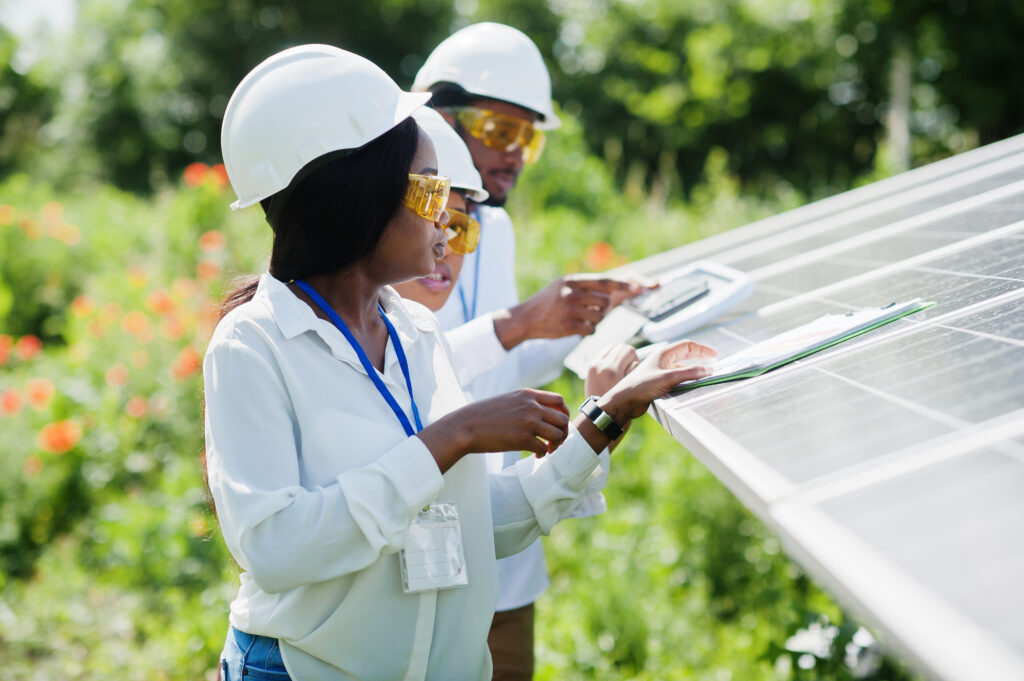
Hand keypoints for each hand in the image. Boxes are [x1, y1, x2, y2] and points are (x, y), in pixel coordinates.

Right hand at [417, 389, 569, 471]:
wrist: (465, 426)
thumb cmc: (484, 415)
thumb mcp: (508, 400)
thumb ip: (527, 403)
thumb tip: (544, 414)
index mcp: (528, 395)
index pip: (559, 401)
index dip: (563, 414)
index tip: (558, 424)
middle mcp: (531, 406)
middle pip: (563, 419)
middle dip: (563, 432)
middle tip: (555, 441)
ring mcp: (528, 422)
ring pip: (558, 434)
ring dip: (556, 444)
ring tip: (547, 449)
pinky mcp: (523, 439)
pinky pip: (544, 448)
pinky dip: (543, 453)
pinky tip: (536, 455)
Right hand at [492, 274, 653, 348]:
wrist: (525, 319)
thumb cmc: (549, 302)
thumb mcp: (564, 286)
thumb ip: (588, 286)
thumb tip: (620, 288)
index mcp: (573, 280)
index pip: (605, 281)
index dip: (624, 285)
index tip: (641, 287)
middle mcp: (572, 293)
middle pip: (606, 302)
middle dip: (603, 308)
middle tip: (588, 310)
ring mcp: (570, 310)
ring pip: (600, 317)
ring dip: (594, 320)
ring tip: (577, 317)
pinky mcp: (569, 326)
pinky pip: (592, 330)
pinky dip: (586, 330)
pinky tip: (572, 327)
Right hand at [583, 343, 639, 450]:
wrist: (604, 416)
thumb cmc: (601, 398)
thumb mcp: (594, 380)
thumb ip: (602, 366)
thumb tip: (614, 355)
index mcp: (595, 365)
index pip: (612, 347)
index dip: (620, 353)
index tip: (623, 361)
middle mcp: (604, 366)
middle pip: (623, 348)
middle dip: (629, 355)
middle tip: (631, 365)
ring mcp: (616, 372)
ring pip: (630, 353)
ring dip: (634, 360)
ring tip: (633, 371)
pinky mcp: (627, 379)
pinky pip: (635, 364)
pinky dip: (637, 368)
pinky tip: (637, 377)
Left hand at [599, 339, 716, 422]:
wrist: (625, 401)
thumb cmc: (641, 386)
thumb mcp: (668, 378)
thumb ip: (689, 373)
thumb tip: (708, 369)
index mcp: (664, 354)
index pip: (687, 345)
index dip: (702, 349)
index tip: (715, 356)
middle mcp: (663, 360)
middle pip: (686, 355)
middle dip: (700, 358)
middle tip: (714, 363)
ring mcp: (662, 371)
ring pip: (683, 368)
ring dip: (695, 370)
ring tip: (707, 376)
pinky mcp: (661, 382)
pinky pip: (679, 378)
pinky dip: (688, 379)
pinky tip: (694, 385)